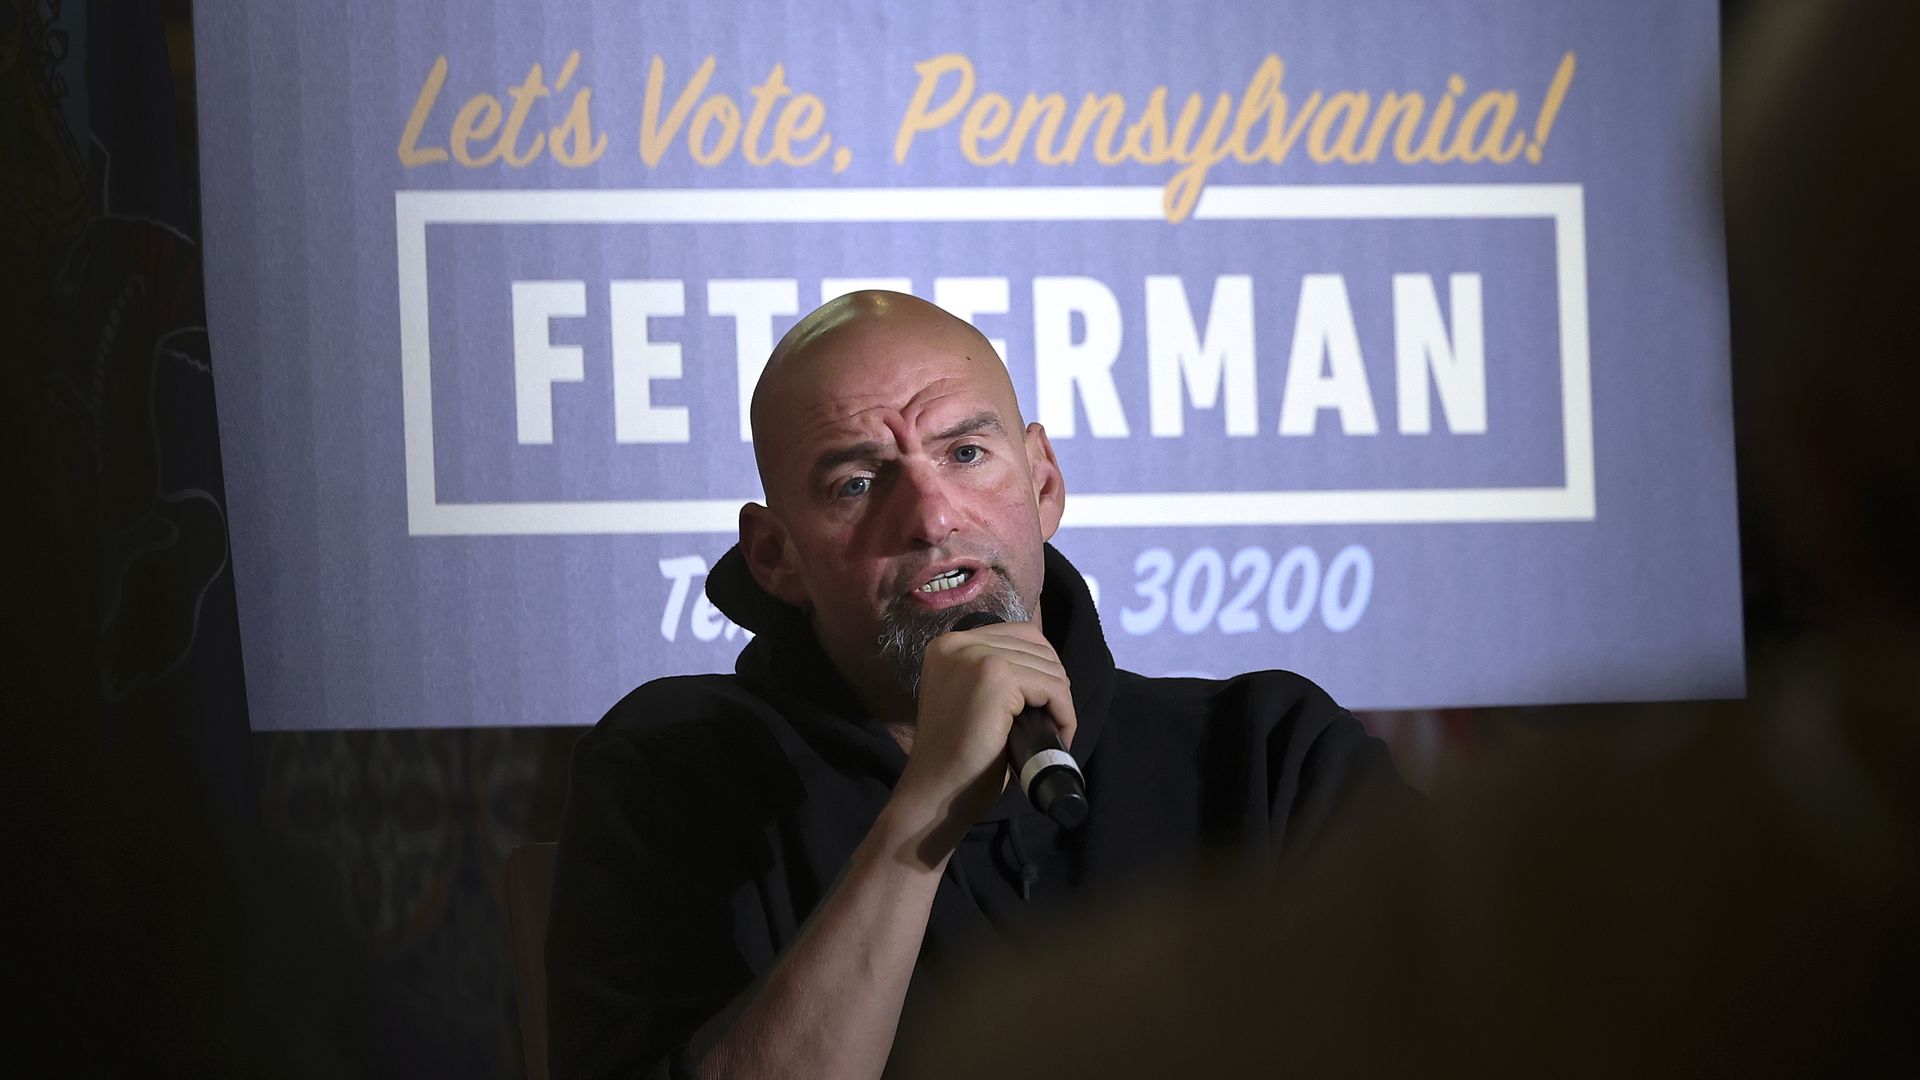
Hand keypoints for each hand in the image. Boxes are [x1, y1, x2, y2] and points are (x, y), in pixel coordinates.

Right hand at [887, 620, 1076, 865]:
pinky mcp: (995, 677)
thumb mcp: (972, 699)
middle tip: (1050, 722)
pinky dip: (1065, 713)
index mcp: (950, 644)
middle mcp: (958, 642)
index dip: (1041, 667)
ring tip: (1053, 731)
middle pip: (1037, 647)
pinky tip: (1059, 735)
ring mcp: (975, 657)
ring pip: (1049, 668)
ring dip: (1061, 702)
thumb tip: (1046, 668)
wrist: (938, 790)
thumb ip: (995, 674)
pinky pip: (1053, 688)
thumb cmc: (958, 755)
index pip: (1020, 634)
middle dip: (1054, 685)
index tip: (1043, 703)